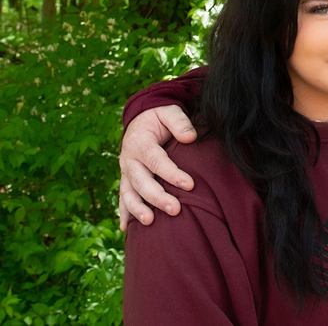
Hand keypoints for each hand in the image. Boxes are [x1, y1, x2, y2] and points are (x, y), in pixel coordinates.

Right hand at [118, 105, 197, 230]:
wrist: (140, 119)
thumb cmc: (159, 117)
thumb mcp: (169, 111)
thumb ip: (179, 122)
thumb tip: (190, 137)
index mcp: (140, 143)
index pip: (156, 161)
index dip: (172, 174)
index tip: (190, 185)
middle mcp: (129, 160)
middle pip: (142, 181)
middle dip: (157, 197)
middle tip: (175, 209)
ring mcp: (126, 172)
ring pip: (129, 193)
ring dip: (137, 209)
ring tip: (149, 222)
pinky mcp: (126, 180)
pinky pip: (123, 198)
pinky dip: (123, 213)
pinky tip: (126, 229)